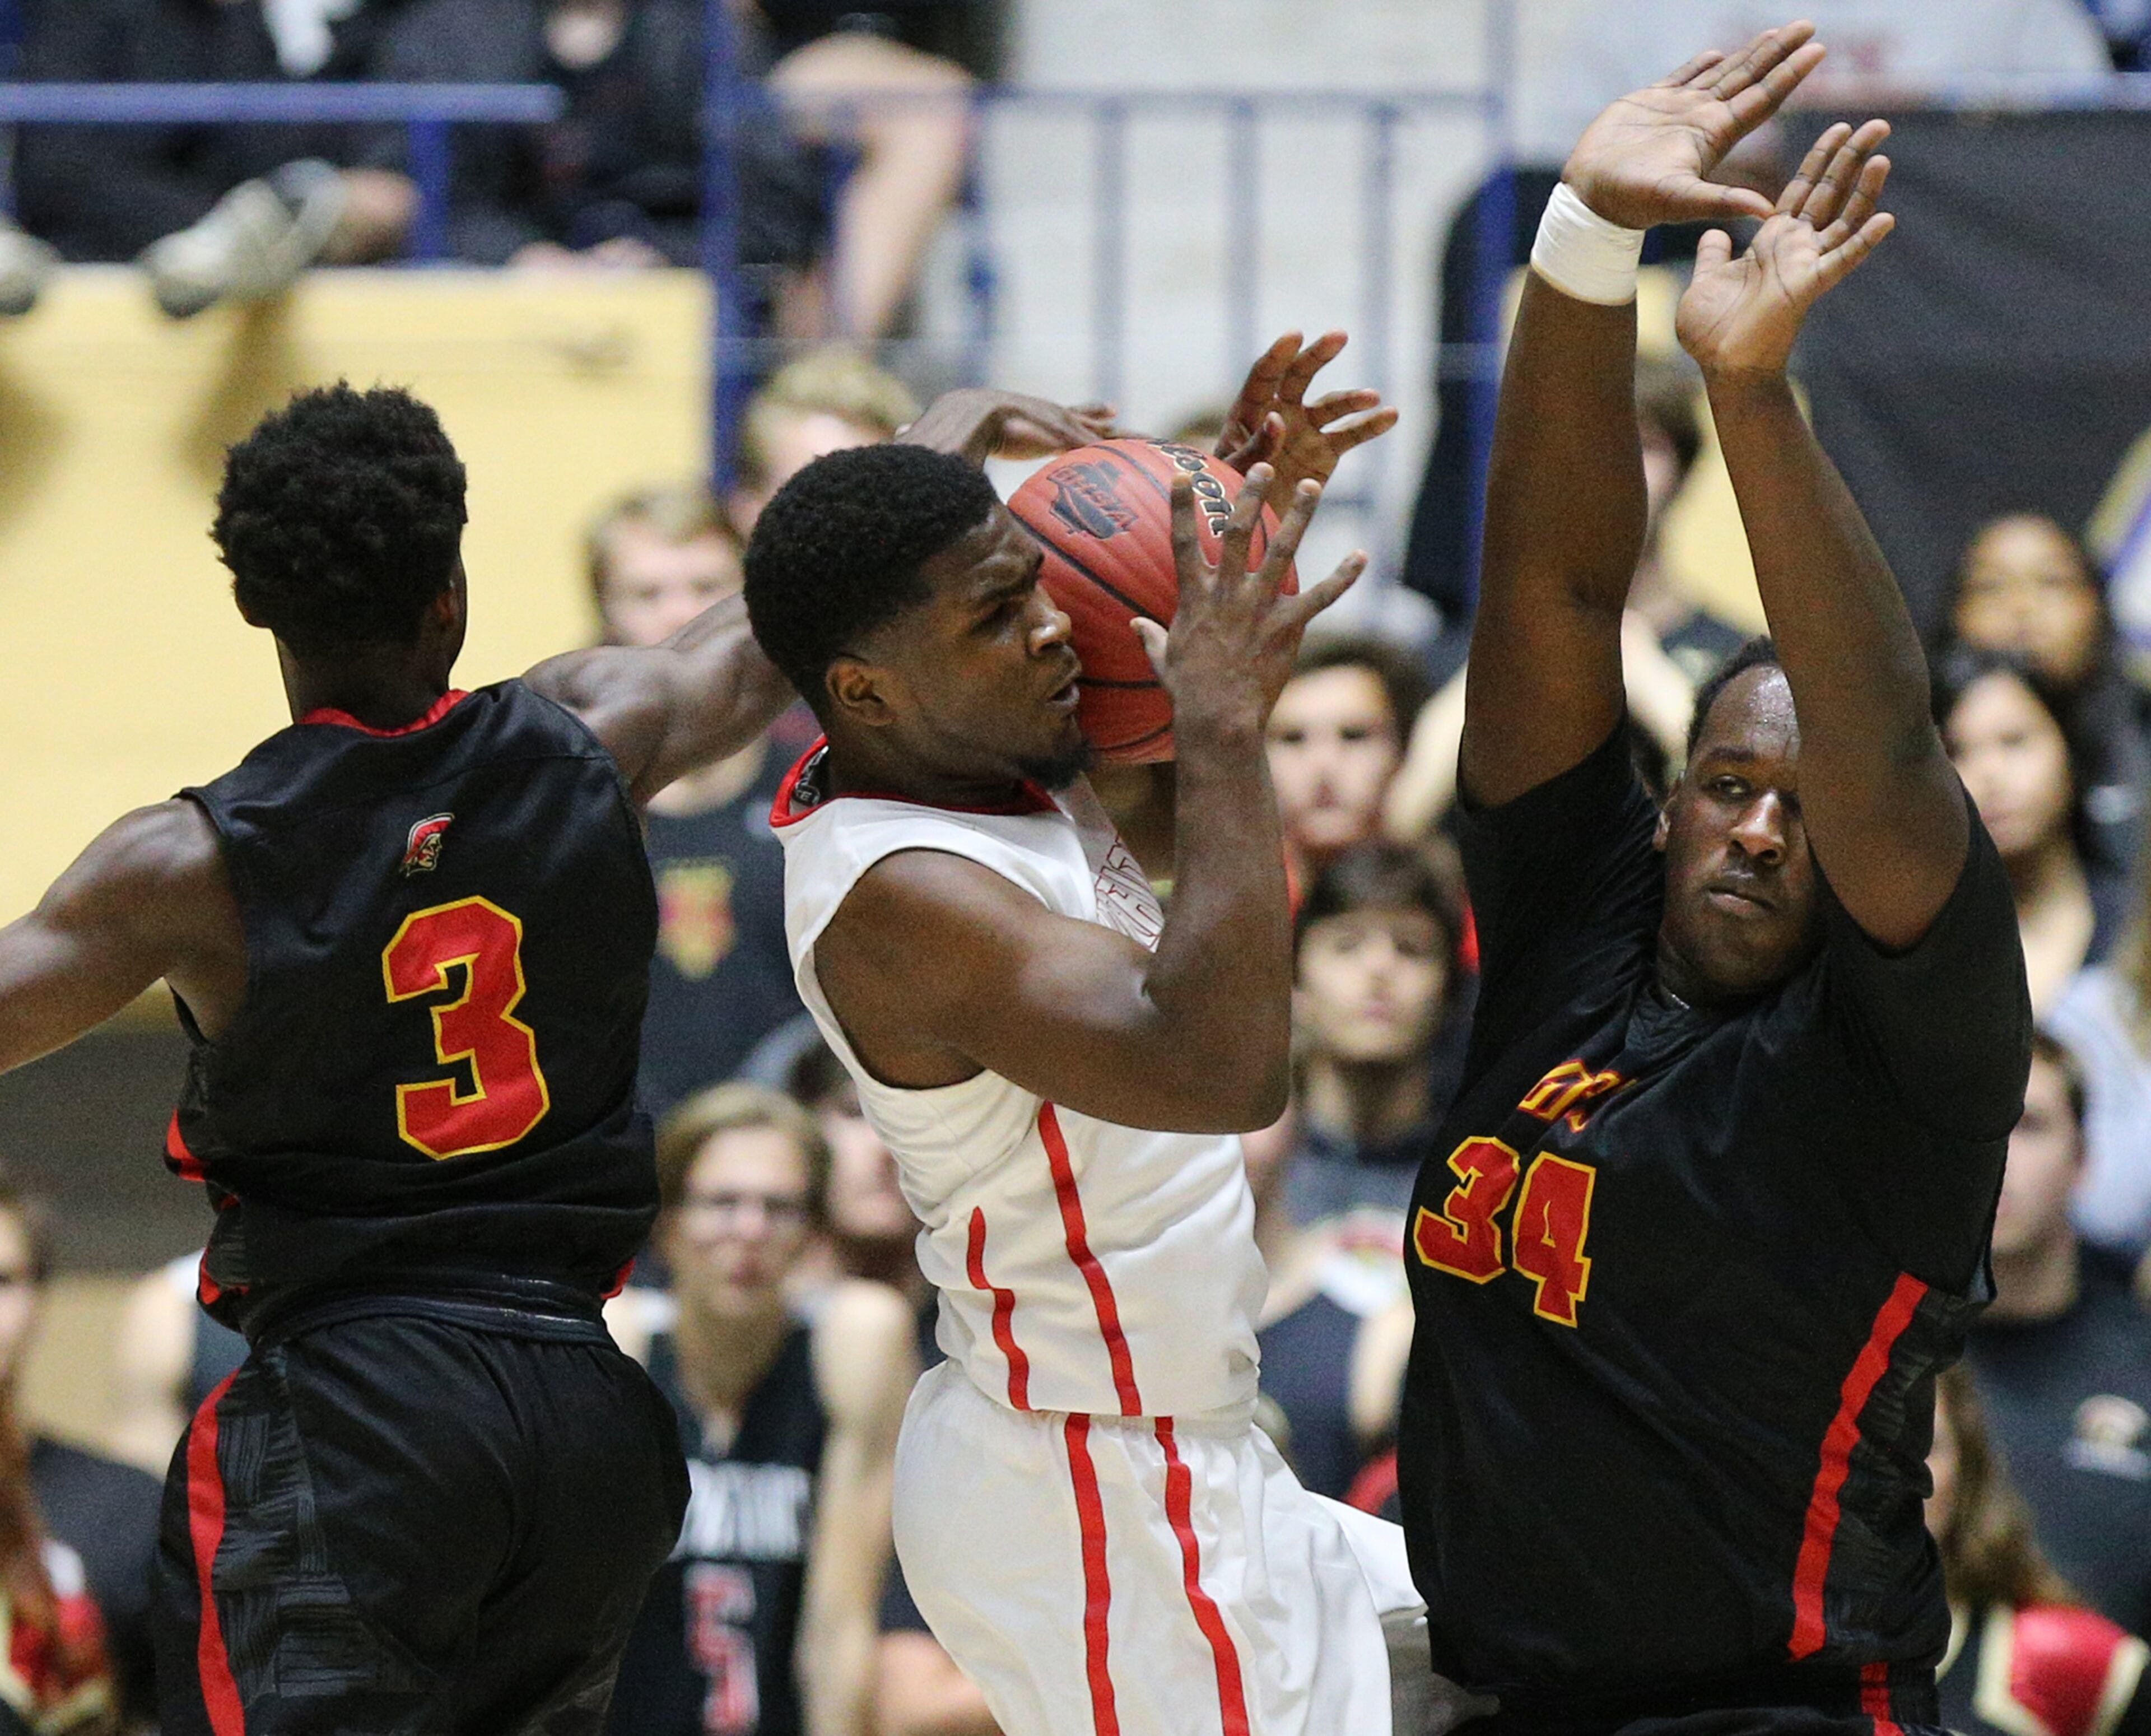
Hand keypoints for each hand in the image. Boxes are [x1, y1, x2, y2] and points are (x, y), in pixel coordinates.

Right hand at [897, 389, 1115, 466]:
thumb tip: (899, 441)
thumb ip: (928, 446)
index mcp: (1016, 418)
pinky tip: (1136, 454)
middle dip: (1092, 415)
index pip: (1044, 417)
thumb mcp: (948, 448)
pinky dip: (1117, 448)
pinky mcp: (1060, 437)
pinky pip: (1097, 444)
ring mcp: (1053, 424)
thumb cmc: (948, 437)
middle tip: (1114, 411)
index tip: (1079, 411)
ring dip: (1118, 435)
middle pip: (1073, 416)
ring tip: (1145, 436)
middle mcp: (1039, 416)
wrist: (961, 420)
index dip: (1060, 414)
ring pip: (1094, 429)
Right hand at [1132, 465, 1364, 737]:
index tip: (1183, 474)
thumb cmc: (1188, 693)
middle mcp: (1228, 594)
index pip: (1183, 541)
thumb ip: (1151, 638)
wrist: (1218, 719)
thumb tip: (1136, 626)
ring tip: (1311, 487)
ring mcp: (1259, 608)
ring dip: (1299, 517)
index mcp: (1195, 598)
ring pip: (1283, 552)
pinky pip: (1320, 597)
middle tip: (1263, 466)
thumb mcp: (1163, 660)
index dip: (1181, 506)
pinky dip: (1342, 577)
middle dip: (1249, 495)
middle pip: (1239, 532)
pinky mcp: (1287, 627)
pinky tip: (1360, 556)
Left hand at [1216, 331, 1396, 504]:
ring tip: (1372, 397)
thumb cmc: (1230, 497)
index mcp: (1248, 413)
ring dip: (1352, 398)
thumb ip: (1253, 448)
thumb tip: (1277, 419)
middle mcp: (1279, 413)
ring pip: (1331, 405)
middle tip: (1339, 336)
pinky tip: (1391, 415)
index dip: (1278, 355)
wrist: (1251, 528)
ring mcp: (1305, 430)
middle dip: (1318, 356)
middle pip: (1299, 377)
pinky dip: (1371, 425)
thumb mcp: (1234, 474)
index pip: (1264, 377)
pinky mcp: (1326, 451)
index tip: (1295, 335)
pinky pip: (1351, 434)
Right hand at [1563, 22, 1823, 229]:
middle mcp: (1702, 120)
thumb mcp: (1681, 202)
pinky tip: (1717, 53)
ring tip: (1776, 33)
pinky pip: (1682, 77)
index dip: (1790, 74)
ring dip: (1750, 54)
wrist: (1590, 197)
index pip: (1763, 99)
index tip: (1818, 50)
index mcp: (1715, 136)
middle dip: (1780, 53)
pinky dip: (1700, 65)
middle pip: (1751, 79)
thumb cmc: (1632, 202)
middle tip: (1808, 26)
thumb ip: (1722, 201)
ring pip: (1723, 74)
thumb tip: (1769, 212)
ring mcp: (1677, 111)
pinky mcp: (1649, 104)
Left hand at [1676, 119, 1892, 380]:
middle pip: (1830, 193)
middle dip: (1852, 158)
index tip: (1840, 127)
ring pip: (1844, 220)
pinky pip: (1841, 261)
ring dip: (1865, 190)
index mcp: (1771, 242)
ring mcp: (1806, 266)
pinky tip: (1886, 219)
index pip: (1802, 190)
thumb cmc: (1712, 332)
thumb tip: (1714, 233)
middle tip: (1879, 124)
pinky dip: (1863, 241)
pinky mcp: (1808, 286)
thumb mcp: (1706, 281)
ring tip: (1883, 156)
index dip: (1821, 158)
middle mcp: (1795, 249)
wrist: (1719, 367)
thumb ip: (1713, 255)